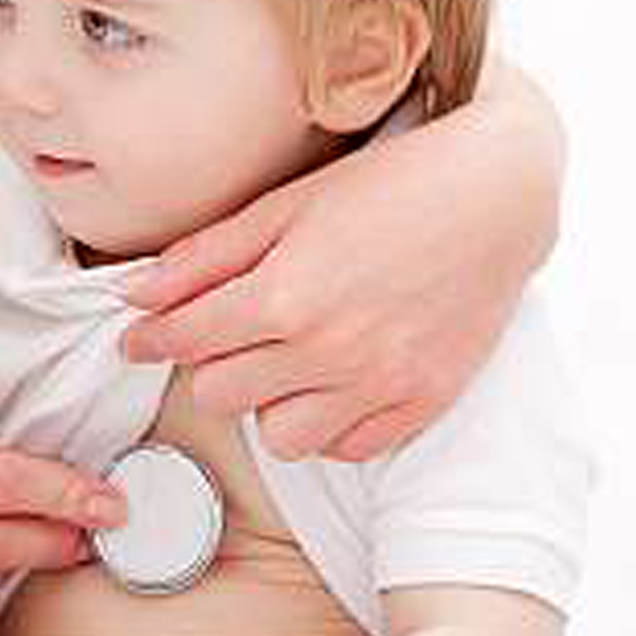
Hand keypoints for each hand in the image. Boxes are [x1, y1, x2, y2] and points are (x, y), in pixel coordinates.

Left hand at [116, 78, 558, 461]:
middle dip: (212, 365)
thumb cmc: (389, 187)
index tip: (139, 339)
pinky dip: (328, 423)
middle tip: (233, 331)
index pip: (184, 343)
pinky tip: (335, 378)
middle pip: (219, 397)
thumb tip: (135, 297)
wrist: (500, 195)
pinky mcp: (422, 402)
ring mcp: (380, 383)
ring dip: (269, 403)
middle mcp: (330, 351)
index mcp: (286, 295)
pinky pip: (345, 448)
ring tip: (288, 358)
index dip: (150, 340)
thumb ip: (205, 258)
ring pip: (279, 438)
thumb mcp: (286, 205)